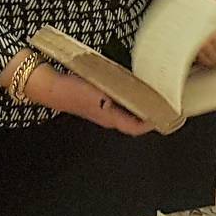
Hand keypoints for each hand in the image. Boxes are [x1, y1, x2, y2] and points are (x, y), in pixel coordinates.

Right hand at [29, 66, 154, 135]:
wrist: (51, 87)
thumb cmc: (73, 91)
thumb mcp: (100, 93)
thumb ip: (118, 96)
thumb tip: (138, 95)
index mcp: (109, 118)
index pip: (135, 128)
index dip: (151, 124)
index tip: (164, 115)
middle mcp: (107, 117)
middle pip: (133, 121)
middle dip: (147, 114)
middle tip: (161, 104)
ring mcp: (101, 110)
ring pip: (126, 112)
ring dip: (138, 106)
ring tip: (150, 95)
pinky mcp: (96, 102)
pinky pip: (117, 104)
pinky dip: (127, 98)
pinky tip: (130, 87)